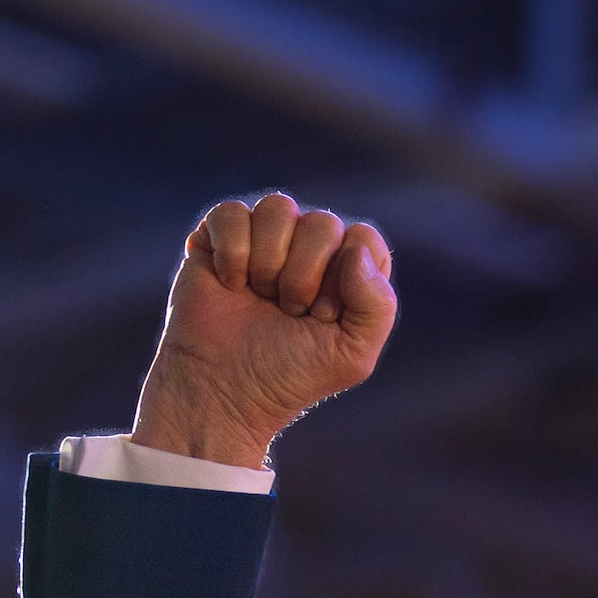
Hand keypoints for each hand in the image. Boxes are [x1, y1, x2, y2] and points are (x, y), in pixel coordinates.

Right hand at [130, 192, 399, 468]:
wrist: (223, 390)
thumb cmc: (289, 374)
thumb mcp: (352, 355)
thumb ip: (378, 305)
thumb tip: (356, 249)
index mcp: (349, 270)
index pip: (363, 240)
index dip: (344, 278)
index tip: (322, 316)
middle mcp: (309, 246)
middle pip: (322, 222)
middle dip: (303, 276)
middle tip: (288, 311)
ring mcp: (264, 238)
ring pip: (277, 207)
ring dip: (268, 261)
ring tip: (259, 297)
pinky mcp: (218, 236)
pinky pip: (231, 213)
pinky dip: (232, 253)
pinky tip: (229, 284)